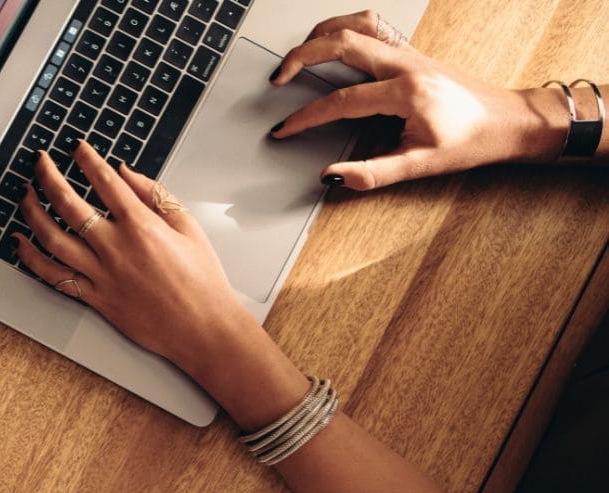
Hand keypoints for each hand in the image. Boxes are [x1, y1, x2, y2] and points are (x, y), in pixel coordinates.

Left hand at [14, 143, 241, 367]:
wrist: (201, 327)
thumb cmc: (201, 279)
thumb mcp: (187, 225)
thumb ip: (154, 194)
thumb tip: (124, 171)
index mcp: (141, 226)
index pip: (104, 181)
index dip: (86, 159)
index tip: (77, 148)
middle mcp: (116, 248)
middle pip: (68, 204)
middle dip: (47, 176)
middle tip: (40, 161)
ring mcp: (101, 275)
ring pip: (52, 238)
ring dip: (32, 212)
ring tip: (25, 195)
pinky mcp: (94, 298)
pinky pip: (54, 276)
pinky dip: (31, 258)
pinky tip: (20, 242)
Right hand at [267, 10, 569, 189]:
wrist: (507, 122)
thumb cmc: (472, 141)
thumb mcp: (421, 166)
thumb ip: (372, 173)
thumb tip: (333, 176)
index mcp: (407, 92)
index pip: (341, 100)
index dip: (306, 116)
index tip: (285, 129)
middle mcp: (406, 64)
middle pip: (342, 43)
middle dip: (301, 57)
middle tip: (278, 77)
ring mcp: (409, 53)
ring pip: (357, 24)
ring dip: (321, 34)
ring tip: (298, 55)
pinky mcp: (410, 52)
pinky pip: (372, 25)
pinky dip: (345, 28)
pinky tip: (332, 42)